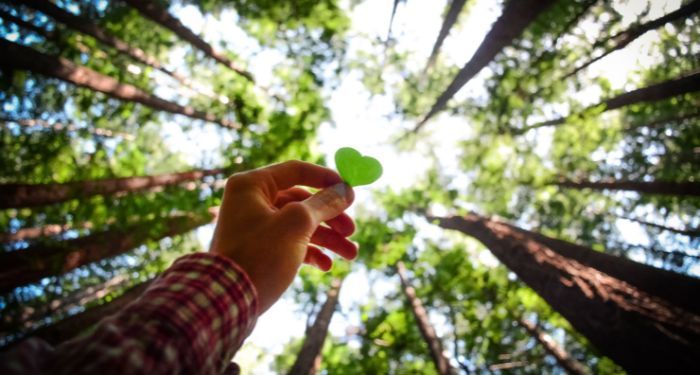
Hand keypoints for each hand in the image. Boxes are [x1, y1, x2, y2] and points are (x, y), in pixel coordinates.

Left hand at [209, 160, 355, 312]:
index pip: (296, 170)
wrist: (227, 302)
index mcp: (252, 185)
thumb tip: (345, 190)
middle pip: (301, 201)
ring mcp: (254, 227)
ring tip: (350, 254)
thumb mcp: (297, 224)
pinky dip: (310, 252)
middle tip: (351, 231)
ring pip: (299, 225)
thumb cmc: (259, 255)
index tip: (351, 190)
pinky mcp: (258, 251)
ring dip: (327, 238)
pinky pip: (290, 244)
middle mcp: (250, 202)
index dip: (326, 179)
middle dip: (331, 217)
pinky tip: (326, 266)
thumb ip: (323, 204)